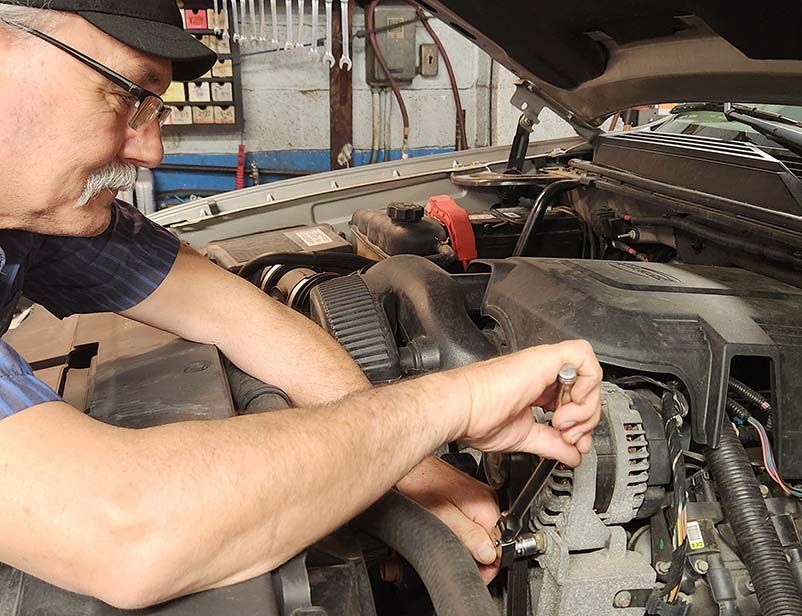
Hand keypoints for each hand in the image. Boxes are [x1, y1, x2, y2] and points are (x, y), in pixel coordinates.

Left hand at [397, 456, 500, 582]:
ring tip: (449, 542)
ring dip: (470, 544)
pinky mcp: (471, 497)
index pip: (500, 548)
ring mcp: (481, 497)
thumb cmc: (421, 487)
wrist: (413, 469)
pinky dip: (465, 531)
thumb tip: (490, 555)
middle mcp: (488, 500)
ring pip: (483, 533)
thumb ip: (470, 537)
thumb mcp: (444, 519)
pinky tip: (450, 530)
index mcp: (487, 507)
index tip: (474, 571)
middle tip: (456, 558)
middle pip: (492, 541)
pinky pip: (475, 522)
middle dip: (477, 556)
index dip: (487, 566)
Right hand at [450, 340, 602, 466]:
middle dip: (586, 418)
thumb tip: (571, 455)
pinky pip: (583, 357)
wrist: (463, 410)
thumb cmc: (477, 417)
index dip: (581, 421)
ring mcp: (544, 364)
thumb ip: (551, 444)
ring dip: (585, 406)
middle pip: (587, 388)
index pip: (574, 398)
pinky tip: (568, 406)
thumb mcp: (525, 436)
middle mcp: (542, 372)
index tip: (571, 441)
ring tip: (563, 424)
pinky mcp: (544, 358)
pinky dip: (586, 383)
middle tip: (569, 435)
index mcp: (536, 387)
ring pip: (589, 373)